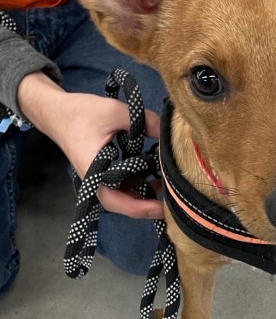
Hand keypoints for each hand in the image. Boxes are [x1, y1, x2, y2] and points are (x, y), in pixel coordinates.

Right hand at [18, 72, 163, 218]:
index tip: (164, 207)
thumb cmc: (82, 112)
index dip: (141, 207)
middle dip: (148, 203)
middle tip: (174, 198)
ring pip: (123, 195)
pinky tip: (155, 172)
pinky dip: (138, 181)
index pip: (116, 200)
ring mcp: (98, 178)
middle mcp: (94, 181)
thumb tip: (170, 134)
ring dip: (145, 192)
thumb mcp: (117, 112)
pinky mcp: (102, 172)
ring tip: (169, 184)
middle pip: (122, 203)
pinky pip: (121, 184)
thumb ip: (146, 122)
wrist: (57, 111)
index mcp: (94, 171)